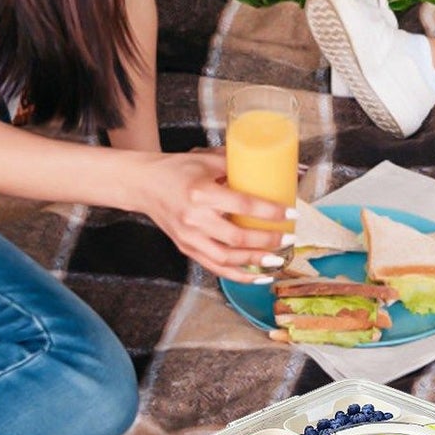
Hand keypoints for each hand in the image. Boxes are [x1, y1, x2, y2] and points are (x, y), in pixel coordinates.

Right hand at [126, 148, 295, 281]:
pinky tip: (258, 275)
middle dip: (268, 241)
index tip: (292, 214)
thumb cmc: (177, 168)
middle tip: (290, 237)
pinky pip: (214, 267)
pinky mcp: (186, 248)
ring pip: (226, 258)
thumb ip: (240, 163)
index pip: (243, 205)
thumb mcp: (207, 158)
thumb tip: (281, 166)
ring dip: (255, 262)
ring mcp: (188, 237)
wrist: (142, 184)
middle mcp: (194, 218)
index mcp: (201, 192)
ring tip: (279, 260)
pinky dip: (238, 274)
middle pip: (237, 237)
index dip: (270, 212)